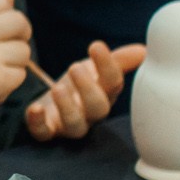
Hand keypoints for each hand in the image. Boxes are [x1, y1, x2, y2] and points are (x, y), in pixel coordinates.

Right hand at [0, 0, 34, 138]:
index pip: (1, 1)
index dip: (6, 15)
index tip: (0, 29)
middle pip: (19, 21)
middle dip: (19, 35)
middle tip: (7, 48)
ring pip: (24, 50)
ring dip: (16, 61)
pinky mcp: (0, 80)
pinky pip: (22, 72)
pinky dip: (13, 79)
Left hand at [25, 40, 146, 140]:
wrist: (52, 105)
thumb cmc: (80, 85)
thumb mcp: (97, 69)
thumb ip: (119, 59)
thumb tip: (144, 50)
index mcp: (105, 94)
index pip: (112, 83)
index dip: (107, 66)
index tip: (96, 46)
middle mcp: (90, 113)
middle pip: (97, 108)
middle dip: (88, 89)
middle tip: (76, 68)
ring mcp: (68, 124)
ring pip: (74, 125)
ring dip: (67, 107)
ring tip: (58, 88)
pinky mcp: (46, 130)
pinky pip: (44, 133)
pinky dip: (38, 123)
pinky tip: (34, 109)